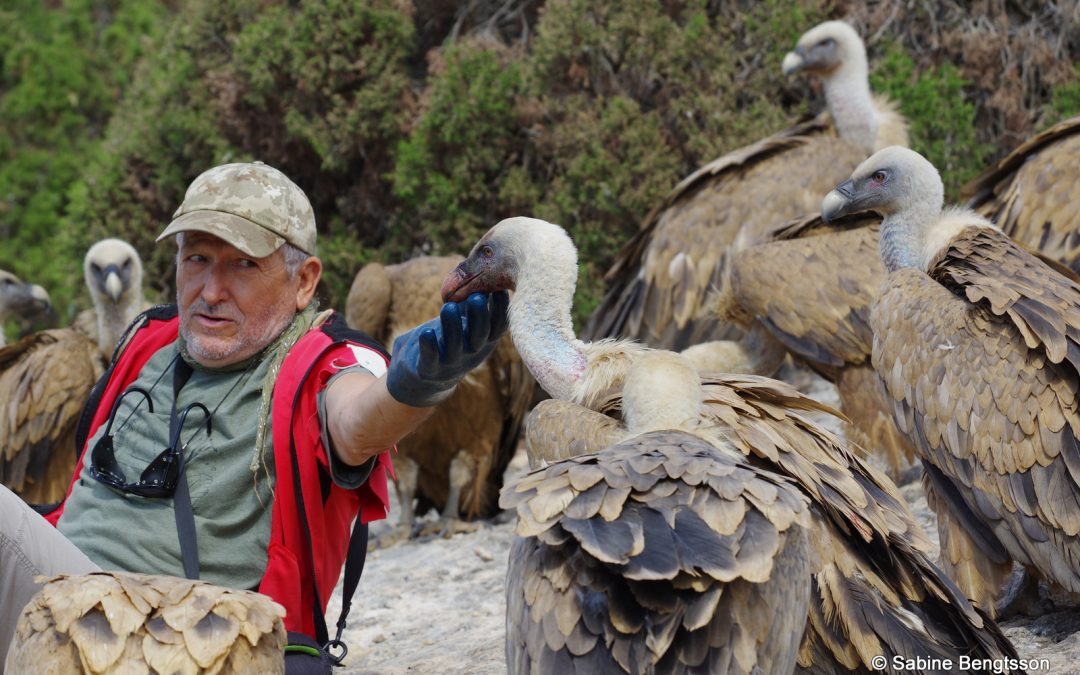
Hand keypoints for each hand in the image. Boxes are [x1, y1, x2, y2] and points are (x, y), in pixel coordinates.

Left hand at [386, 291, 508, 406]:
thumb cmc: (448, 339)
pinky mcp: (429, 369)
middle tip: (477, 297)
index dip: (501, 310)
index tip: (500, 290)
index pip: (498, 327)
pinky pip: (430, 358)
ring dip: (453, 327)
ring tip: (449, 307)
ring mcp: (451, 363)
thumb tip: (484, 269)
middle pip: (480, 336)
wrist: (425, 376)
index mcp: (484, 340)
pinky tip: (426, 332)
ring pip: (454, 346)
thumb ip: (472, 302)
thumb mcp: (464, 322)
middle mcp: (472, 353)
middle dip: (480, 317)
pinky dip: (429, 346)